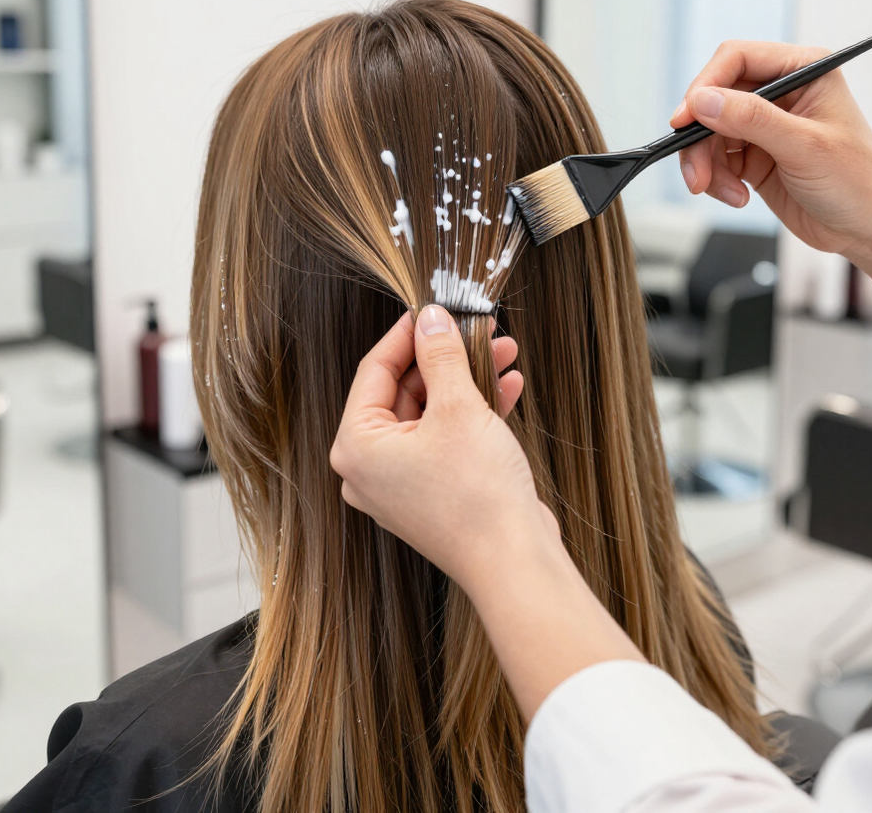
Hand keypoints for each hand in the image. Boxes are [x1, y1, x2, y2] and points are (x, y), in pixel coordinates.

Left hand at [330, 305, 550, 592]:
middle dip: (446, 357)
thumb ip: (441, 355)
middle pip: (404, 391)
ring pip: (430, 413)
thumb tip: (431, 319)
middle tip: (476, 328)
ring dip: (466, 380)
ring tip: (502, 351)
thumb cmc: (477, 495)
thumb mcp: (458, 408)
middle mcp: (370, 467)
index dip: (407, 334)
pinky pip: (445, 439)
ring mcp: (401, 484)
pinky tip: (507, 386)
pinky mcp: (432, 493)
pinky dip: (473, 412)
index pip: (374, 370)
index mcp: (357, 446)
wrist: (515, 562)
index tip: (432, 309)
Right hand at [670, 39, 871, 261]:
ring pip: (709, 133)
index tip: (685, 120)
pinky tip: (738, 197)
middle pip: (714, 100)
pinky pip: (715, 160)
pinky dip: (716, 180)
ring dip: (706, 165)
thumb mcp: (804, 147)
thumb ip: (752, 119)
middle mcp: (781, 93)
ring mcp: (764, 126)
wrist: (869, 229)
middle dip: (700, 139)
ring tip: (723, 192)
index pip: (737, 60)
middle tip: (696, 173)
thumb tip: (703, 101)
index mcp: (803, 71)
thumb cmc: (859, 182)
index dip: (705, 87)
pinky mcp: (753, 157)